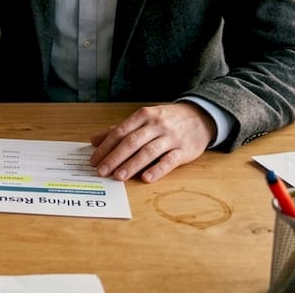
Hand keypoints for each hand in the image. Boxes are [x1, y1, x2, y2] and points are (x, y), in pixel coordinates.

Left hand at [88, 102, 213, 182]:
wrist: (201, 116)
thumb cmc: (167, 120)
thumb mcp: (144, 119)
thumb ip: (120, 129)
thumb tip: (94, 140)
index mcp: (144, 116)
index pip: (120, 132)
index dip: (105, 147)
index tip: (94, 160)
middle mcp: (156, 125)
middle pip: (131, 142)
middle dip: (114, 157)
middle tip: (102, 171)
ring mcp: (171, 137)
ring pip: (148, 152)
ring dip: (132, 165)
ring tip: (118, 176)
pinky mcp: (185, 150)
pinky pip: (169, 161)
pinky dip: (157, 170)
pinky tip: (146, 178)